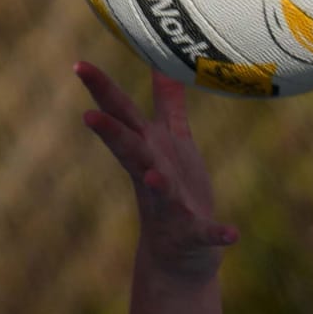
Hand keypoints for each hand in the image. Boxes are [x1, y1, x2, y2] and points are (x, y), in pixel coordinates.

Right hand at [74, 63, 239, 279]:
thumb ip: (168, 102)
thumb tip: (162, 61)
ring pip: (159, 191)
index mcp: (148, 150)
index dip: (100, 90)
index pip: (120, 116)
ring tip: (153, 176)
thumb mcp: (171, 140)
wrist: (181, 252)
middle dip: (111, 134)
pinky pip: (205, 233)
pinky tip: (233, 234)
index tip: (79, 65)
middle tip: (88, 116)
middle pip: (130, 150)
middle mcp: (152, 175)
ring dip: (156, 183)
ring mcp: (170, 206)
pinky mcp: (193, 234)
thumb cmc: (176, 187)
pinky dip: (217, 234)